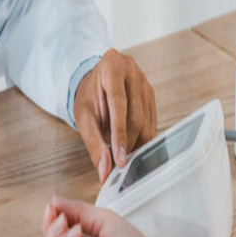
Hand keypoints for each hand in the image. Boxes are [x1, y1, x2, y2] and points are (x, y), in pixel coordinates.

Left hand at [73, 49, 156, 181]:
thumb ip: (94, 143)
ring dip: (136, 143)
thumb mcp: (84, 117)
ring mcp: (144, 82)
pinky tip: (132, 146)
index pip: (119, 104)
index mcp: (112, 66)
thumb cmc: (88, 97)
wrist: (96, 84)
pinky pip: (151, 122)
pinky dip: (142, 138)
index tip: (119, 158)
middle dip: (128, 143)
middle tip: (119, 164)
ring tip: (123, 156)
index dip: (120, 134)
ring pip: (146, 121)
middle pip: (136, 115)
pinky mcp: (151, 95)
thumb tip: (105, 169)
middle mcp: (131, 70)